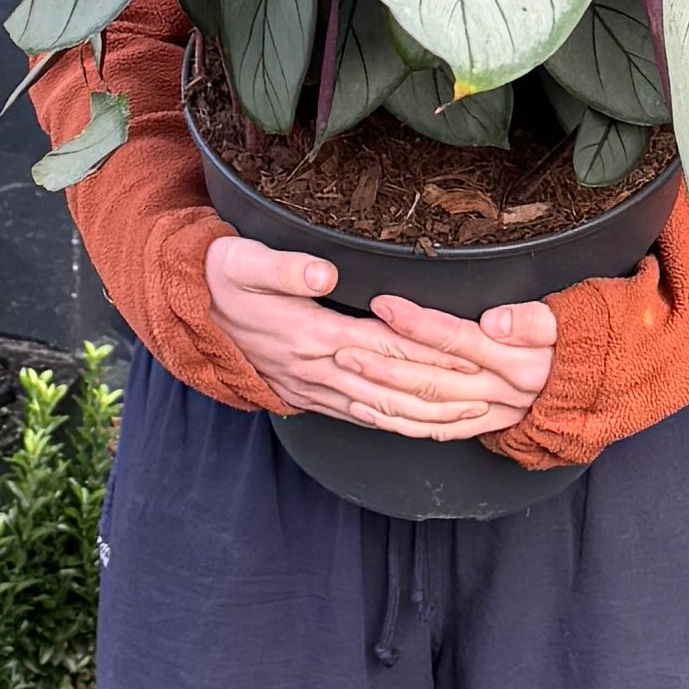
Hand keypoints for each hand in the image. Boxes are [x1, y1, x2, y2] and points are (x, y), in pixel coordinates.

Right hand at [204, 238, 558, 440]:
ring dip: (431, 419)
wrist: (192, 310)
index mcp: (311, 335)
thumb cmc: (222, 277)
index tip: (472, 354)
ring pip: (383, 412)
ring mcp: (315, 388)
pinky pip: (363, 417)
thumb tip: (323, 272)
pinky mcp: (312, 394)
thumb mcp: (242, 260)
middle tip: (496, 395)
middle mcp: (318, 369)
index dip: (430, 353)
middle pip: (394, 388)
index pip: (385, 348)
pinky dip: (399, 425)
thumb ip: (284, 267)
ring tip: (476, 419)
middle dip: (447, 394)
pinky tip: (426, 428)